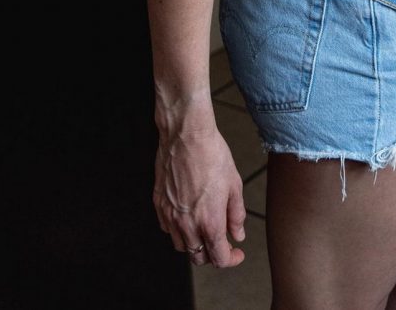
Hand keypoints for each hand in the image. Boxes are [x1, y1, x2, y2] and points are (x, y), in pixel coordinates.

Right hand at [152, 125, 246, 268]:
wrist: (186, 135)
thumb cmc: (212, 154)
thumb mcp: (234, 185)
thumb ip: (236, 215)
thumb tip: (237, 234)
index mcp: (209, 222)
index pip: (219, 258)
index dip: (231, 259)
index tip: (236, 253)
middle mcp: (187, 224)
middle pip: (198, 257)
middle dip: (212, 254)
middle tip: (222, 241)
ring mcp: (170, 215)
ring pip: (182, 246)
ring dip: (195, 243)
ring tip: (204, 227)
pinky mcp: (158, 204)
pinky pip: (167, 228)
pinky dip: (178, 230)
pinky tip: (187, 216)